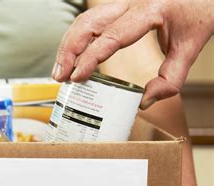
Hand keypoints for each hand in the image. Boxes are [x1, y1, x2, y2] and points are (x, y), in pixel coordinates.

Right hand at [53, 0, 213, 108]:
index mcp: (149, 11)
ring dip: (67, 45)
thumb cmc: (198, 14)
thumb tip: (145, 102)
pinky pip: (90, 20)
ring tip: (59, 70)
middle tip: (61, 77)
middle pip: (88, 24)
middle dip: (69, 51)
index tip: (77, 77)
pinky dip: (75, 38)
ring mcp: (122, 2)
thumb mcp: (190, 48)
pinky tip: (70, 56)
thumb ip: (171, 78)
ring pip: (84, 20)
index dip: (90, 58)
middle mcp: (131, 3)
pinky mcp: (118, 7)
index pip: (111, 36)